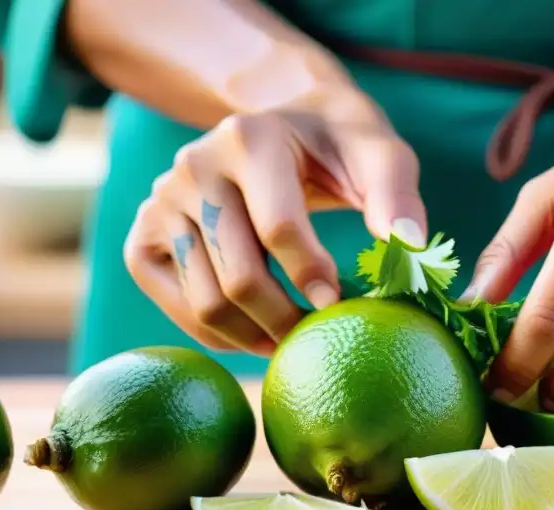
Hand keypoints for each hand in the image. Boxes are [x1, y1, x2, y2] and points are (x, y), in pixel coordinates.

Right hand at [124, 84, 425, 354]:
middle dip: (287, 322)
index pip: (279, 229)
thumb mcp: (378, 153)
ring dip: (256, 339)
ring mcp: (162, 201)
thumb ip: (396, 194)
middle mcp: (192, 166)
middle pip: (239, 278)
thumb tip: (409, 248)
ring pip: (205, 302)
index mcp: (248, 139)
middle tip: (320, 339)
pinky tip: (258, 335)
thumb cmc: (338, 146)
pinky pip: (176, 305)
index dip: (315, 278)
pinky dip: (218, 335)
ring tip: (295, 343)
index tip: (343, 306)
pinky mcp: (144, 235)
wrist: (282, 123)